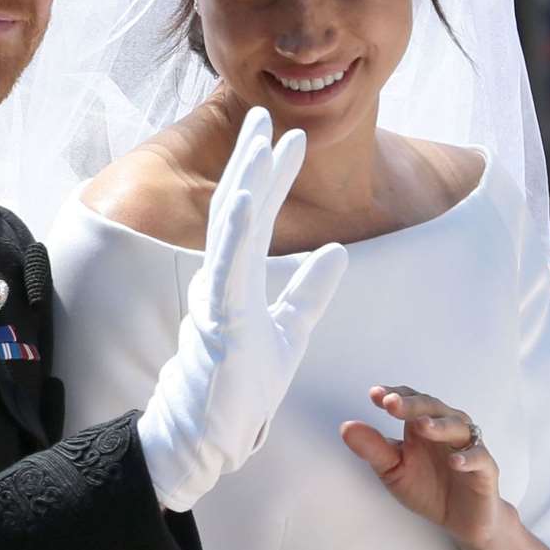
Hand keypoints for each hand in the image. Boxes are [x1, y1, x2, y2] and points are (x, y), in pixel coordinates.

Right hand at [138, 107, 347, 510]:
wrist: (213, 435)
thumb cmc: (243, 387)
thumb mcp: (291, 332)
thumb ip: (310, 292)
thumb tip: (336, 250)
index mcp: (237, 278)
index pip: (257, 217)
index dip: (274, 176)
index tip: (292, 137)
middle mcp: (221, 278)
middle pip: (237, 207)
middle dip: (252, 160)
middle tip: (264, 114)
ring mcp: (218, 296)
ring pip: (230, 226)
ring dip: (246, 180)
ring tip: (260, 140)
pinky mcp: (221, 319)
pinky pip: (228, 266)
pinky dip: (237, 229)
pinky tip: (247, 195)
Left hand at [339, 385, 501, 546]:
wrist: (463, 520)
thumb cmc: (428, 488)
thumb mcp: (393, 470)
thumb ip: (373, 449)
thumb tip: (346, 427)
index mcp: (421, 425)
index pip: (409, 400)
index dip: (394, 395)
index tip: (375, 395)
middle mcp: (446, 428)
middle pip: (431, 407)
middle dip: (411, 404)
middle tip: (392, 404)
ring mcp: (467, 446)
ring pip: (458, 426)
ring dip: (439, 425)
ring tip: (421, 426)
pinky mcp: (485, 470)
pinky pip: (480, 458)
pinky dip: (469, 457)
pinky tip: (454, 460)